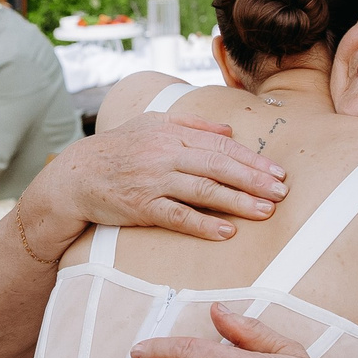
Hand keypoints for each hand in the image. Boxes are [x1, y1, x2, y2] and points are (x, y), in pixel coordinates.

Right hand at [19, 115, 288, 262]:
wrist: (76, 175)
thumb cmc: (118, 149)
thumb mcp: (151, 124)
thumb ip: (192, 124)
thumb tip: (229, 130)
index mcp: (172, 133)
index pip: (221, 146)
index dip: (252, 160)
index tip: (278, 172)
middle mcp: (165, 154)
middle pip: (219, 167)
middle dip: (254, 180)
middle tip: (282, 193)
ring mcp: (153, 181)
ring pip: (204, 191)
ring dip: (238, 202)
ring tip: (265, 211)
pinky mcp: (141, 207)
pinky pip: (178, 217)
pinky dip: (204, 225)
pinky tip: (227, 232)